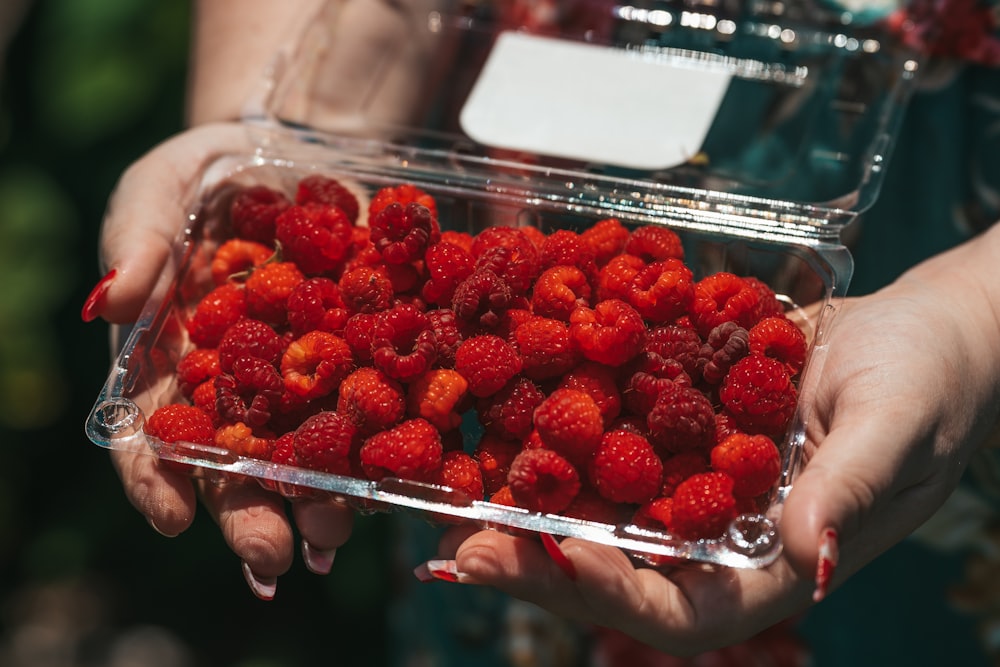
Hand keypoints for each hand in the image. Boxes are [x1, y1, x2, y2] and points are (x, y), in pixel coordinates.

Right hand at [87, 122, 353, 597]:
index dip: (153, 475)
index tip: (171, 517)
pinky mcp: (358, 356)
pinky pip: (370, 406)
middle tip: (272, 558)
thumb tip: (117, 297)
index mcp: (169, 356)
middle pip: (231, 462)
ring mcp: (296, 377)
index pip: (148, 428)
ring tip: (337, 534)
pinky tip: (394, 488)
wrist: (292, 153)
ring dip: (318, 498)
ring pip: (303, 451)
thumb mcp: (160, 187)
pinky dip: (381, 448)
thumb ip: (139, 238)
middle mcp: (231, 384)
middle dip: (249, 513)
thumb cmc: (205, 173)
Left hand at [426, 227, 999, 654]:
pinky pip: (608, 441)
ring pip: (595, 511)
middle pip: (614, 570)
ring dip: (521, 508)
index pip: (681, 608)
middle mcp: (717, 533)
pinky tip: (496, 414)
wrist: (917, 328)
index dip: (611, 592)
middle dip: (533, 565)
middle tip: (456, 548)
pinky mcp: (675, 428)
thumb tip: (814, 562)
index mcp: (771, 560)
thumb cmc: (928, 380)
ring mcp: (690, 482)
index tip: (547, 557)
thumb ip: (849, 492)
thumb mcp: (896, 428)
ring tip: (446, 496)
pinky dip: (553, 436)